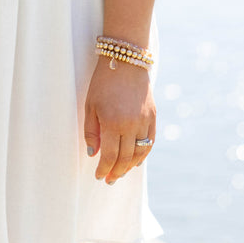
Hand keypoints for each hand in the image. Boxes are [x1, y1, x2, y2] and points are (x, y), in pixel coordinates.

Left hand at [84, 56, 155, 183]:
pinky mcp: (153, 117)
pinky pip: (150, 141)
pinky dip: (143, 154)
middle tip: (109, 180)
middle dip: (116, 172)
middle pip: (125, 158)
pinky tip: (135, 161)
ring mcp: (144, 121)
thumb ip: (91, 132)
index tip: (99, 176)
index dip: (104, 169)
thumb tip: (93, 154)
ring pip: (140, 152)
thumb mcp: (90, 106)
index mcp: (112, 122)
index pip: (110, 156)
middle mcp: (130, 124)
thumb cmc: (103, 83)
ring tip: (121, 173)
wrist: (125, 62)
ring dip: (130, 166)